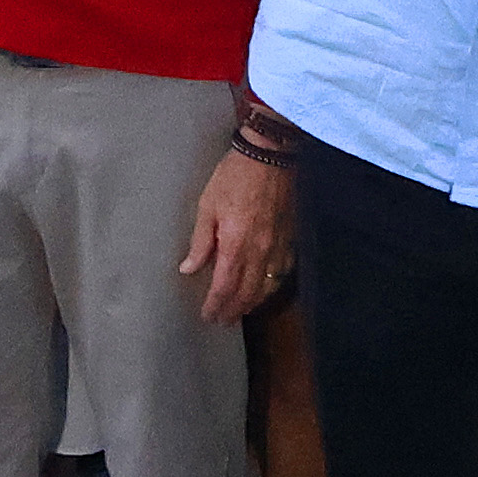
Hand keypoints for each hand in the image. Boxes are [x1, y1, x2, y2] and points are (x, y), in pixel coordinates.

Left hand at [177, 143, 294, 325]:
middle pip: (247, 293)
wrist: (268, 156)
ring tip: (240, 311)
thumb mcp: (207, 206)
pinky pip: (282, 273)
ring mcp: (277, 247)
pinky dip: (272, 287)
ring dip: (252, 303)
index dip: (215, 305)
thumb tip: (189, 268)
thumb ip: (200, 242)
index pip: (224, 287)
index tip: (208, 315)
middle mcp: (259, 252)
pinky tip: (265, 289)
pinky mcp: (289, 238)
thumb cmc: (234, 177)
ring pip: (266, 287)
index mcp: (236, 245)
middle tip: (221, 320)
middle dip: (233, 310)